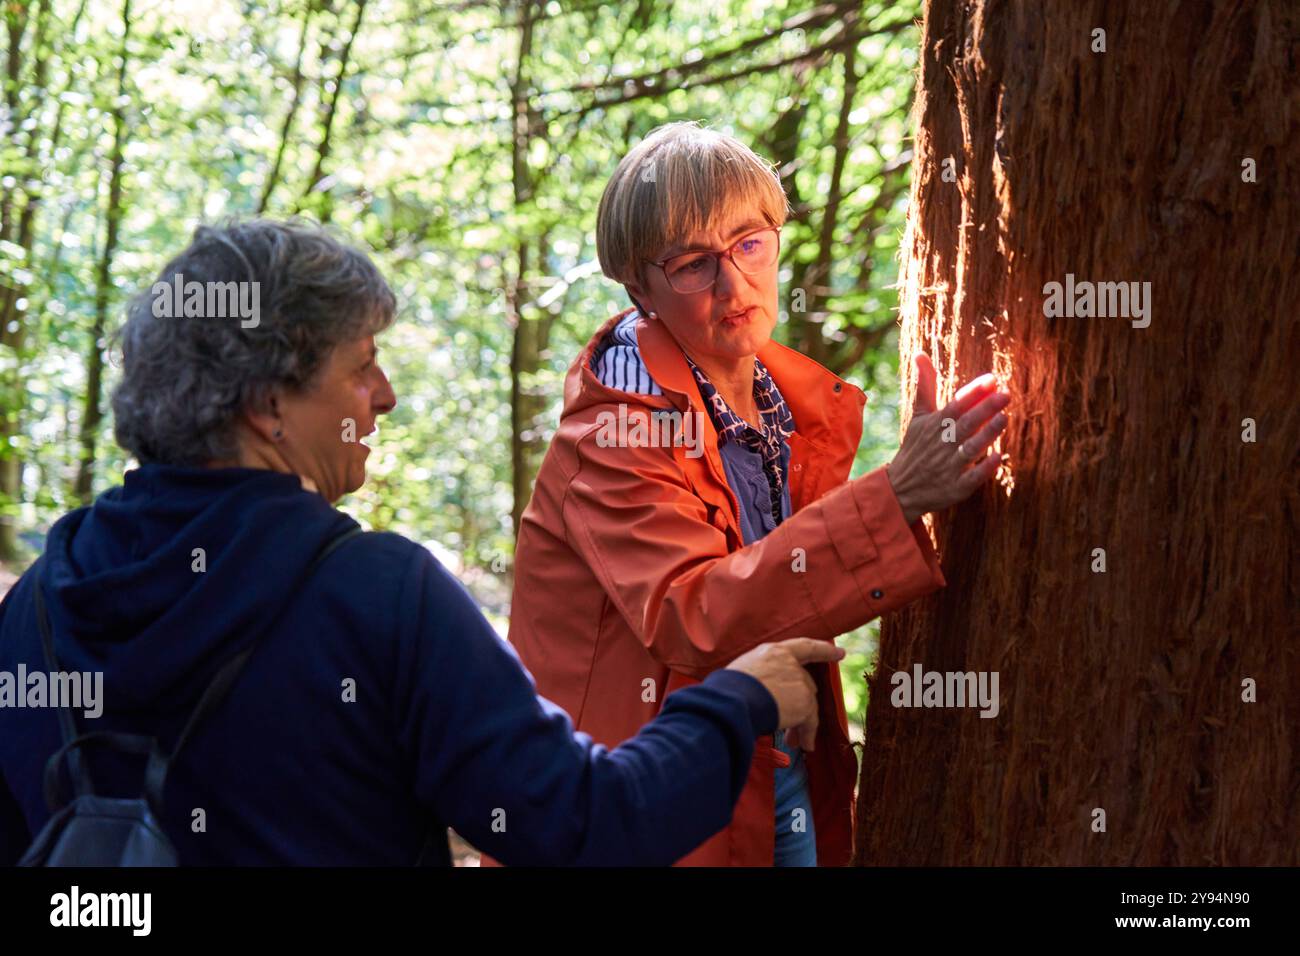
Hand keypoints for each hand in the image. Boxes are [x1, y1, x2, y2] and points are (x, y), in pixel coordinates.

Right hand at [726, 638, 845, 751]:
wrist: (732, 702)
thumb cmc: (727, 690)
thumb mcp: (744, 673)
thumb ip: (761, 678)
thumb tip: (763, 695)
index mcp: (773, 651)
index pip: (804, 647)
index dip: (823, 650)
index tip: (840, 653)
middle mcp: (790, 663)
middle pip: (804, 684)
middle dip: (799, 704)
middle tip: (791, 726)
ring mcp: (799, 681)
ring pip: (807, 705)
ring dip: (801, 723)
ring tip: (794, 742)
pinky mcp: (804, 701)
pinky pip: (810, 721)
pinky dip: (808, 734)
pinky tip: (806, 746)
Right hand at [885, 353, 1009, 523]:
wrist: (900, 488)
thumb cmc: (915, 448)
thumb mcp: (918, 416)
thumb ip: (925, 386)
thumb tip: (920, 353)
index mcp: (934, 425)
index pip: (955, 405)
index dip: (973, 392)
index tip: (992, 379)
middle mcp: (941, 444)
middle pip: (965, 424)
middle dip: (985, 409)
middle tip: (1006, 394)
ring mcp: (948, 467)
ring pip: (969, 448)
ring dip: (987, 434)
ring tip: (1004, 418)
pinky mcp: (955, 488)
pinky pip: (971, 477)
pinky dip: (983, 468)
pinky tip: (999, 456)